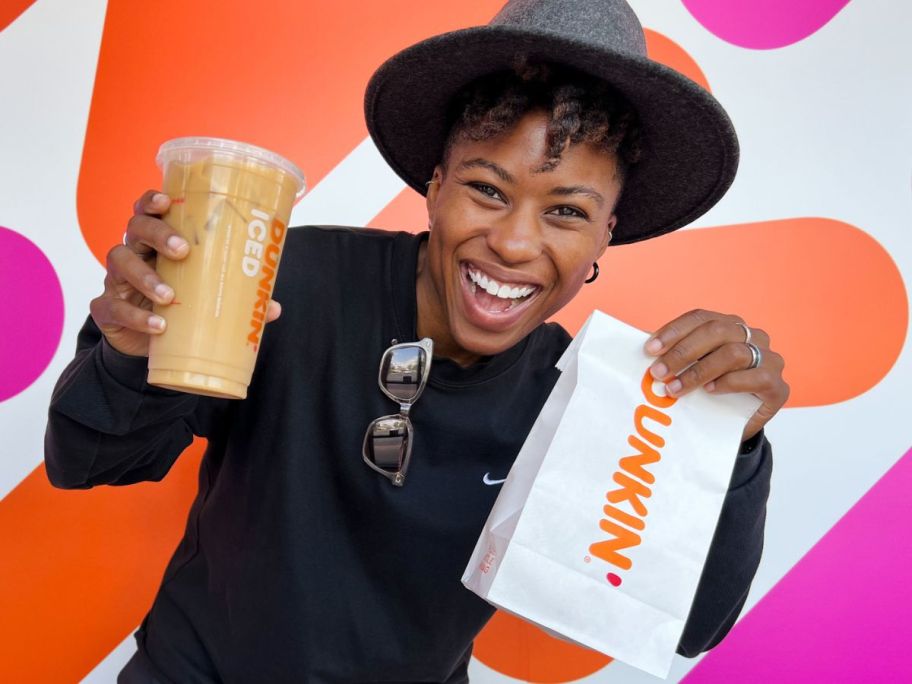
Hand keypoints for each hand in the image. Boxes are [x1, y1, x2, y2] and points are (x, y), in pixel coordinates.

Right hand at [89, 190, 281, 356]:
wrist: (146, 344)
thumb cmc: (178, 307)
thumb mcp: (205, 298)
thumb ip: (236, 299)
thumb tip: (273, 308)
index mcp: (156, 243)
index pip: (149, 211)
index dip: (152, 201)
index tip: (166, 200)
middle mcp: (133, 253)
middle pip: (135, 228)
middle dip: (156, 233)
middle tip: (182, 251)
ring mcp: (116, 280)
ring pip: (120, 261)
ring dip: (145, 276)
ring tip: (169, 296)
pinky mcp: (106, 309)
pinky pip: (113, 307)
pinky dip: (135, 316)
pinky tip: (158, 326)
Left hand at [643, 309, 788, 441]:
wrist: (734, 426)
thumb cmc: (710, 391)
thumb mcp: (691, 370)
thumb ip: (675, 357)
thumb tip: (645, 351)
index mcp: (729, 325)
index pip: (700, 318)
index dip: (674, 331)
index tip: (650, 349)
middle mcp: (753, 336)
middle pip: (716, 331)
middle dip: (682, 352)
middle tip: (658, 372)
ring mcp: (769, 358)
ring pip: (734, 353)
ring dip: (699, 371)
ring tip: (676, 388)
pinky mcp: (778, 386)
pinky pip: (756, 376)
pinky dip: (729, 382)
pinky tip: (710, 391)